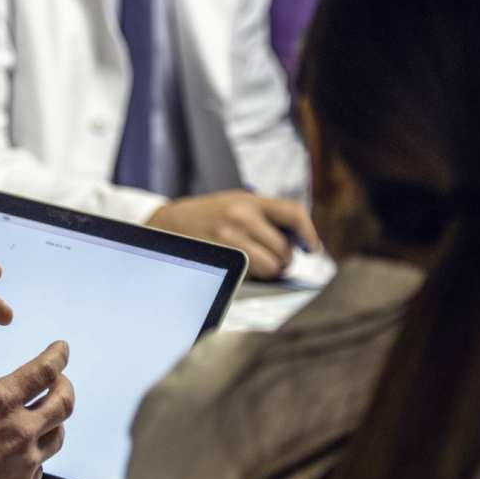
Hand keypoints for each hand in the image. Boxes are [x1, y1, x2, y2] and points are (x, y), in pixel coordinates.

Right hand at [0, 309, 73, 478]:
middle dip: (65, 386)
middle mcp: (22, 431)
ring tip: (49, 414)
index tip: (63, 348)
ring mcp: (24, 464)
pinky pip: (41, 467)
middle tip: (61, 379)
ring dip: (57, 420)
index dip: (58, 356)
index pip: (44, 371)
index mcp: (1, 402)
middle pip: (63, 403)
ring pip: (58, 436)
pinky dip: (40, 454)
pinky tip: (28, 454)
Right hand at [147, 191, 319, 279]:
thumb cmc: (209, 217)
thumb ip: (266, 217)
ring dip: (269, 271)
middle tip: (270, 258)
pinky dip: (252, 277)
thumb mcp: (236, 203)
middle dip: (282, 259)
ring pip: (271, 268)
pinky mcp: (220, 259)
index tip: (312, 248)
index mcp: (249, 201)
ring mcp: (229, 240)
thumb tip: (300, 243)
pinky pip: (252, 277)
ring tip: (255, 264)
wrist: (167, 224)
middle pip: (284, 250)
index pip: (293, 213)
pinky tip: (241, 268)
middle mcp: (241, 218)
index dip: (309, 233)